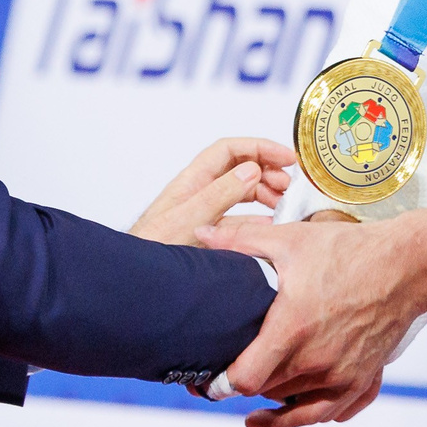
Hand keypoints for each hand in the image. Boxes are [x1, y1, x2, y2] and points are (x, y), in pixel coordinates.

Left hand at [130, 137, 295, 246]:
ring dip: (264, 193)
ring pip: (241, 193)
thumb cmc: (153, 247)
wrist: (138, 278)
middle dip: (267, 170)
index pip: (230, 150)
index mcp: (193, 180)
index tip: (285, 157)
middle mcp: (200, 191)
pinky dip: (257, 218)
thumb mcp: (190, 219)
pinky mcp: (208, 232)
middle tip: (288, 184)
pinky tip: (270, 224)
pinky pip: (239, 218)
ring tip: (283, 202)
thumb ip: (220, 194)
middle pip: (239, 168)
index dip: (259, 147)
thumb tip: (251, 169)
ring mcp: (205, 211)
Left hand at [199, 207, 426, 426]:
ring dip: (274, 400)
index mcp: (293, 330)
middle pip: (267, 392)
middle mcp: (317, 361)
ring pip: (296, 405)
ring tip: (254, 399)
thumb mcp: (289, 240)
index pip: (246, 379)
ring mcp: (342, 375)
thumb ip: (240, 241)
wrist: (406, 265)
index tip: (209, 382)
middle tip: (225, 378)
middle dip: (245, 387)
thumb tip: (200, 234)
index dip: (222, 385)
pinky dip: (309, 414)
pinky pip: (332, 413)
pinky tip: (293, 410)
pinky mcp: (363, 379)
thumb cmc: (349, 251)